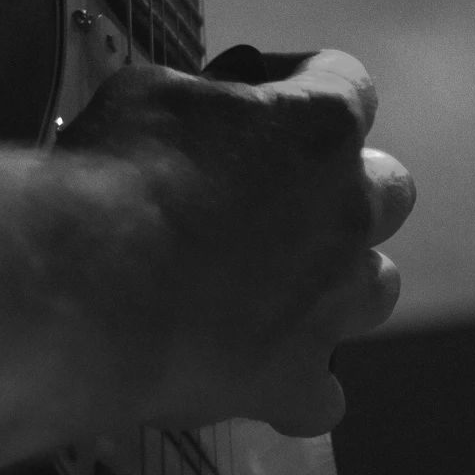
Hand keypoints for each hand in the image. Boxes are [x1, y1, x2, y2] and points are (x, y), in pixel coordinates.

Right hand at [60, 49, 411, 436]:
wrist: (86, 289)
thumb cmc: (117, 174)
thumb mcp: (150, 92)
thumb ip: (201, 102)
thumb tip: (204, 116)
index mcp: (321, 127)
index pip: (348, 82)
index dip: (301, 80)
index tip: (256, 91)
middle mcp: (348, 214)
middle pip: (389, 190)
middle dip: (340, 184)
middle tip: (272, 190)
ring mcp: (332, 304)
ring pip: (377, 287)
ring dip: (337, 278)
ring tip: (274, 282)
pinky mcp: (296, 382)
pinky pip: (324, 394)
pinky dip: (294, 382)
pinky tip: (252, 370)